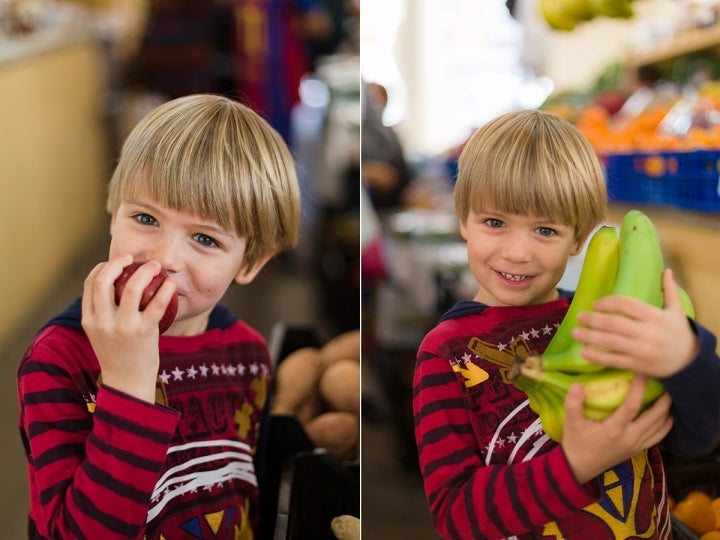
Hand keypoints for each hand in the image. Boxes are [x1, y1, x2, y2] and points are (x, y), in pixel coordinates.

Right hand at [81, 255, 176, 402]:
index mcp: (89, 321)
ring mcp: (123, 328)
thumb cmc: (118, 356)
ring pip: (131, 288)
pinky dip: (165, 290)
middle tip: (133, 259)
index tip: (116, 263)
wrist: (127, 385)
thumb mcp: (101, 335)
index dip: (102, 267)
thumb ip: (103, 313)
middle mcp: (102, 322)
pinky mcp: (144, 333)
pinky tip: (170, 284)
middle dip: (118, 263)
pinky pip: (157, 305)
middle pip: (104, 281)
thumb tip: (115, 287)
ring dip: (145, 272)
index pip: (90, 284)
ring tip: (156, 266)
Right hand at [562, 375, 672, 483]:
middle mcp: (629, 438)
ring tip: (669, 398)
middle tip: (668, 384)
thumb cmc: (576, 442)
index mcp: (614, 430)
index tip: (643, 374)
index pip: (631, 407)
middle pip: (653, 418)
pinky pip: (657, 438)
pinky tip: (668, 418)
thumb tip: (577, 384)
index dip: (639, 390)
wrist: (580, 467)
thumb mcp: (571, 422)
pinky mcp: (637, 450)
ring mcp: (635, 445)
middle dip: (662, 401)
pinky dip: (665, 427)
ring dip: (666, 412)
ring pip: (658, 428)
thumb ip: (573, 403)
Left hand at [571, 269, 696, 377]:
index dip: (608, 302)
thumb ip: (670, 290)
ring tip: (575, 332)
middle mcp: (647, 332)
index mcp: (655, 316)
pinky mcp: (638, 365)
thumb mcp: (677, 311)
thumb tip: (666, 269)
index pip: (627, 304)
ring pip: (611, 342)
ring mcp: (641, 350)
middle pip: (614, 323)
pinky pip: (615, 360)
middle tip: (579, 316)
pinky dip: (598, 356)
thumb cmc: (679, 333)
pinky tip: (584, 352)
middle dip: (593, 319)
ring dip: (590, 336)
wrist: (690, 362)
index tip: (596, 304)